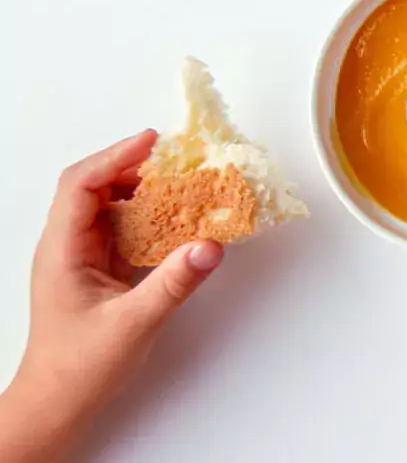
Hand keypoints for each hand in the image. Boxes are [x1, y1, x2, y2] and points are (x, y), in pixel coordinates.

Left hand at [0, 131, 223, 461]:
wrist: (57, 402)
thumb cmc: (81, 368)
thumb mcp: (134, 323)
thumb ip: (174, 282)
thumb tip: (210, 245)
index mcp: (62, 251)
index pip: (82, 185)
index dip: (116, 157)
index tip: (153, 143)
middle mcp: (67, 246)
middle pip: (91, 186)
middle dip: (131, 165)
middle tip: (174, 158)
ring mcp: (80, 256)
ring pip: (106, 204)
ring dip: (139, 188)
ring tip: (178, 182)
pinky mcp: (96, 268)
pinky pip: (119, 227)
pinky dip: (145, 214)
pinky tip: (173, 218)